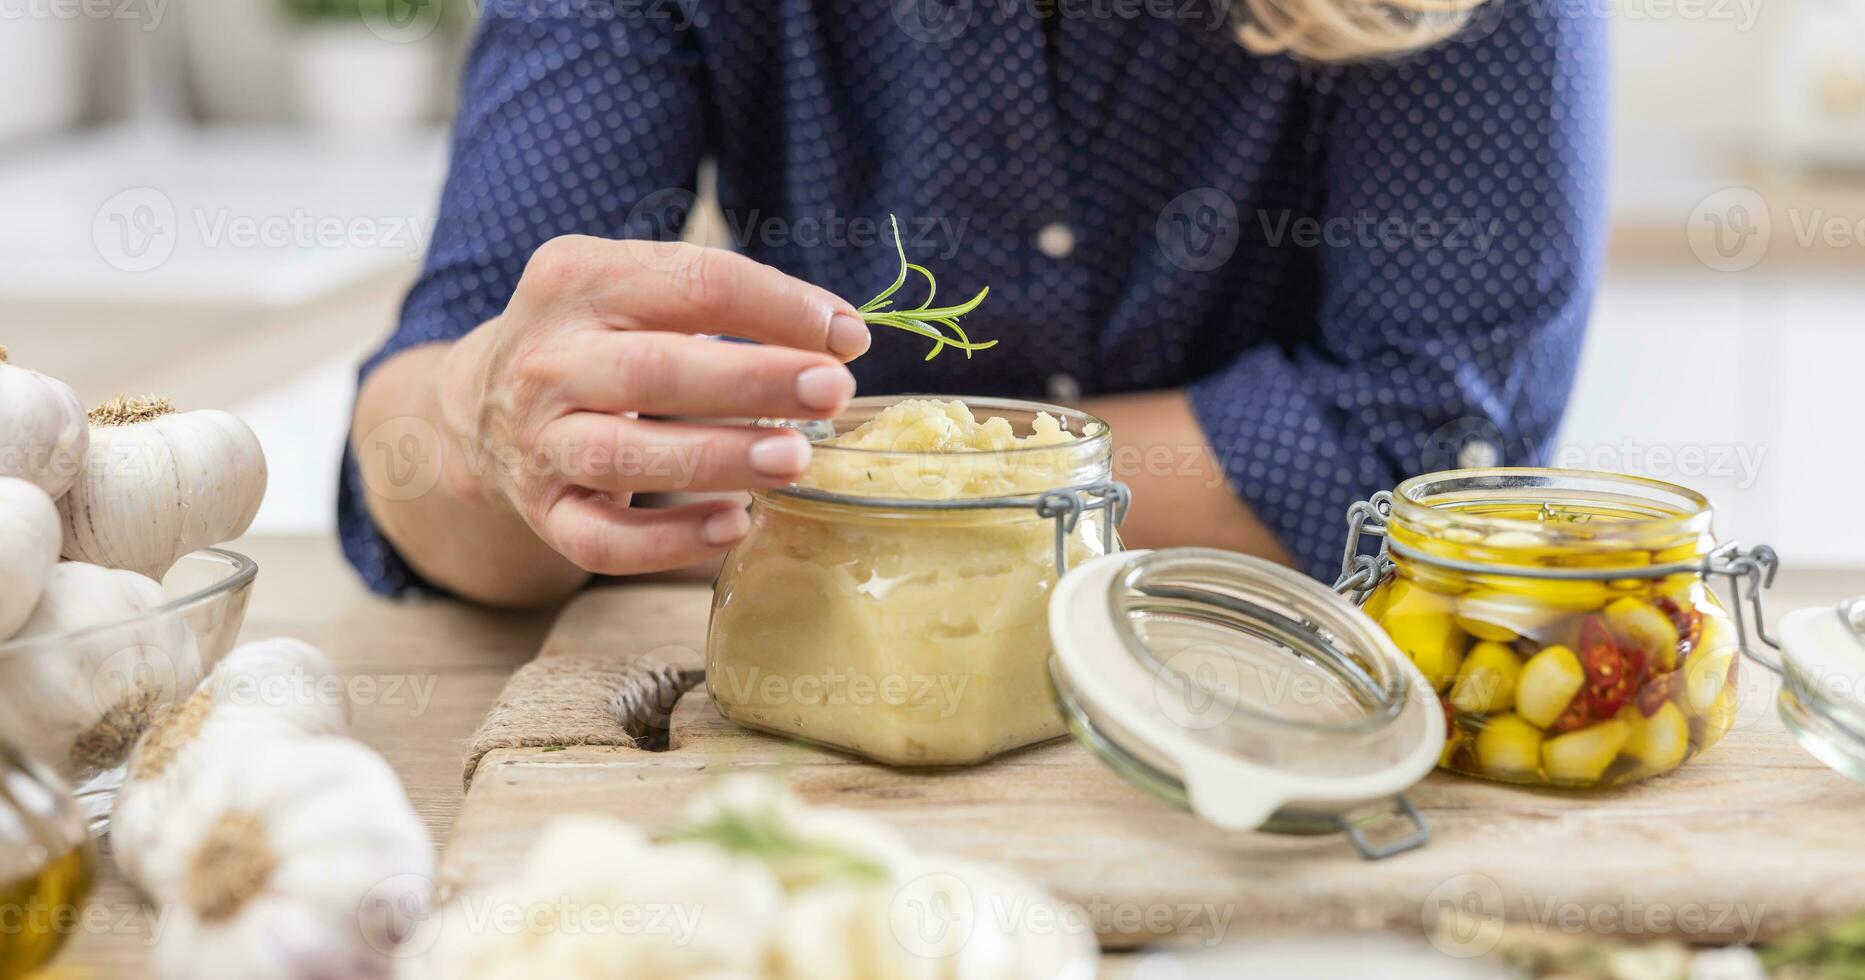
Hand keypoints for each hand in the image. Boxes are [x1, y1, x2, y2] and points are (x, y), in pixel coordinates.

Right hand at [437, 236, 869, 576]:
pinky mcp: (543, 511)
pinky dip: (668, 542)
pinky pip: (601, 540)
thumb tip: (838, 336)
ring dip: (716, 458)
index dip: (777, 306)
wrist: (482, 406)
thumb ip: (723, 300)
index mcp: (578, 279)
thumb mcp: (637, 290)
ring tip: (795, 459)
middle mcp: (548, 358)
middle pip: (654, 371)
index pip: (691, 282)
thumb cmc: (599, 340)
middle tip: (832, 392)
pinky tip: (734, 526)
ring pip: (624, 455)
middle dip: (752, 382)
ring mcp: (538, 440)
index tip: (848, 336)